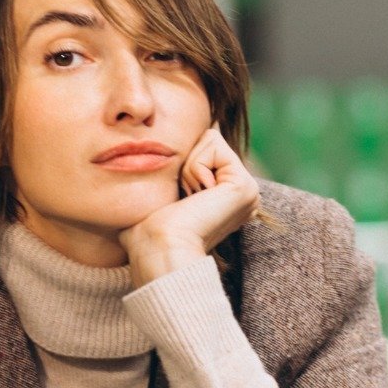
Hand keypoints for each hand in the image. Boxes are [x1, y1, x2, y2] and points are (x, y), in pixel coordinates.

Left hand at [119, 123, 260, 286]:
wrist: (158, 249)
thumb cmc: (147, 231)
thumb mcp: (157, 194)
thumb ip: (165, 172)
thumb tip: (140, 153)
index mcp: (225, 197)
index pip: (199, 147)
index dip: (178, 164)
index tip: (176, 199)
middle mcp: (240, 194)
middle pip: (205, 140)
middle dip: (185, 164)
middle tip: (182, 199)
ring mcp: (247, 190)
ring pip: (209, 139)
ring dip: (188, 167)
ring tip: (188, 200)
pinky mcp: (244, 185)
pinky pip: (213, 143)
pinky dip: (194, 167)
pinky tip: (195, 197)